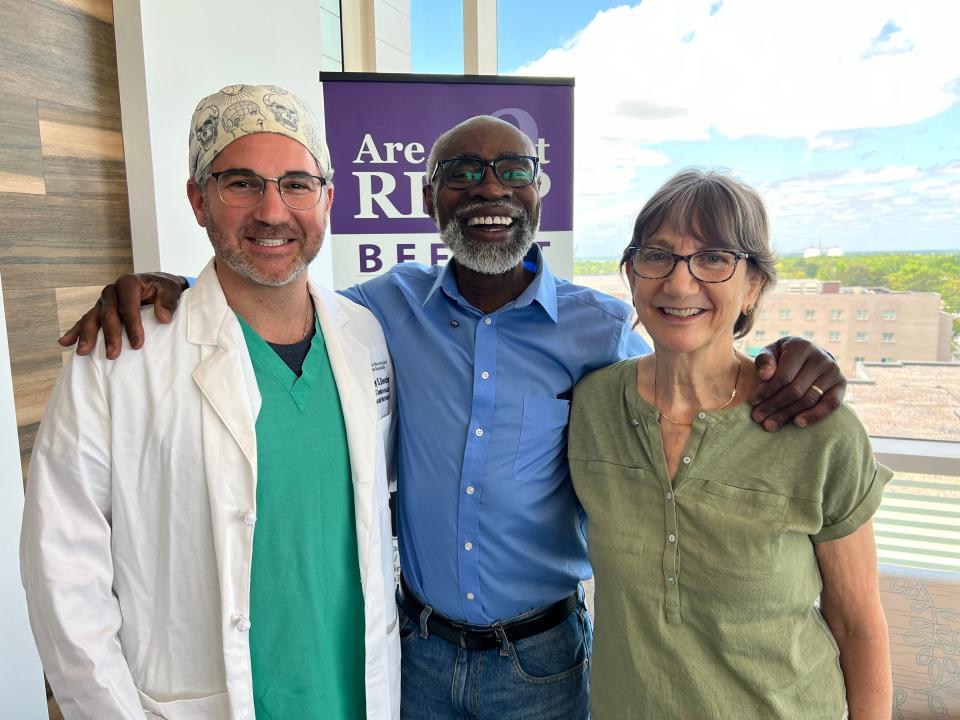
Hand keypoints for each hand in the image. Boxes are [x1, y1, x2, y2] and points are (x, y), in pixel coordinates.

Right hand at [58, 273, 186, 358]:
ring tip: (83, 352)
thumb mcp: (171, 290)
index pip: (127, 307)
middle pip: (108, 315)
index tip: (138, 345)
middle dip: (110, 336)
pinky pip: (85, 321)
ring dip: (87, 336)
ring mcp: (103, 301)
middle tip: (113, 355)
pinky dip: (74, 331)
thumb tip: (163, 317)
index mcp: (128, 283)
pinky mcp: (99, 310)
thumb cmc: (164, 288)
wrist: (156, 284)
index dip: (132, 326)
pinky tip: (64, 343)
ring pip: (92, 318)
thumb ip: (168, 301)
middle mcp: (111, 290)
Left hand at [748, 336, 845, 431]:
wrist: (811, 356)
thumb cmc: (784, 356)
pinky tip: (798, 423)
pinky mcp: (842, 384)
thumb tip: (765, 375)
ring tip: (770, 425)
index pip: (783, 376)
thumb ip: (765, 360)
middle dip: (774, 406)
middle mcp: (820, 357)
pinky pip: (831, 404)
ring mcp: (833, 371)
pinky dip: (815, 415)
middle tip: (758, 418)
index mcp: (801, 346)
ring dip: (788, 414)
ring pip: (809, 399)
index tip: (752, 403)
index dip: (766, 391)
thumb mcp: (771, 352)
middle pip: (795, 390)